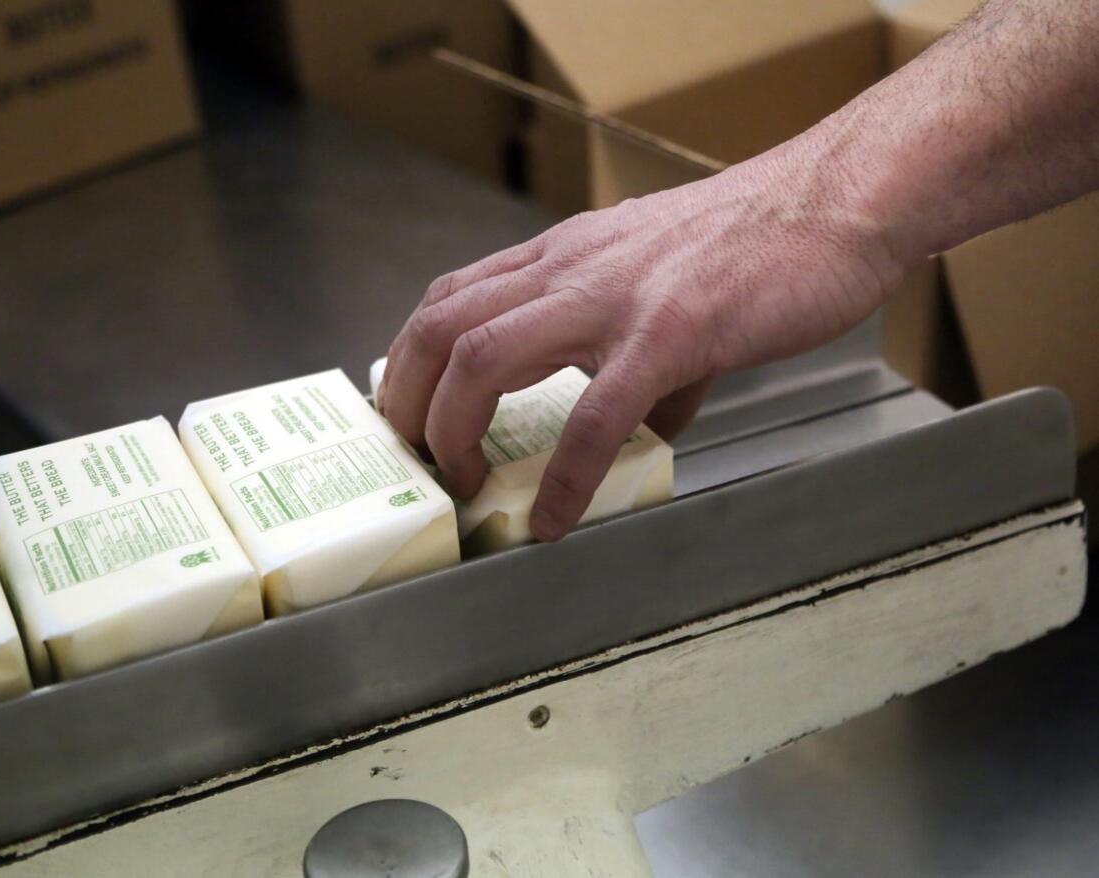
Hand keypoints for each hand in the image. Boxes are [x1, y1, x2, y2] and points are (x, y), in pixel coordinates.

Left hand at [378, 144, 910, 541]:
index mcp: (564, 257)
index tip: (408, 418)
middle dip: (409, 404)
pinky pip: (594, 417)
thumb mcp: (666, 289)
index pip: (450, 300)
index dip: (409, 364)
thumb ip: (638, 361)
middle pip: (441, 328)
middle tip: (417, 463)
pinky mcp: (670, 334)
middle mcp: (570, 270)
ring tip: (466, 486)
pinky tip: (555, 521)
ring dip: (455, 432)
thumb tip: (640, 434)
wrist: (836, 200)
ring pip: (486, 357)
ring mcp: (614, 299)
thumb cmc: (756, 240)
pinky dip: (564, 478)